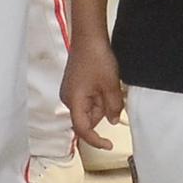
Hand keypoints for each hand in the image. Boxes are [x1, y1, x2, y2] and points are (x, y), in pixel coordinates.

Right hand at [64, 36, 126, 151]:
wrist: (88, 37)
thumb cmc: (96, 58)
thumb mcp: (111, 86)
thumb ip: (113, 107)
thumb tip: (114, 120)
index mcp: (74, 101)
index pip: (83, 129)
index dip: (96, 140)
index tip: (108, 144)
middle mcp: (68, 98)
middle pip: (87, 118)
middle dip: (103, 112)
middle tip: (114, 96)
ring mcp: (70, 91)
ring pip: (89, 108)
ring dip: (102, 103)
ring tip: (110, 85)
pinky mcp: (74, 85)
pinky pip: (87, 98)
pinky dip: (98, 96)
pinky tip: (105, 83)